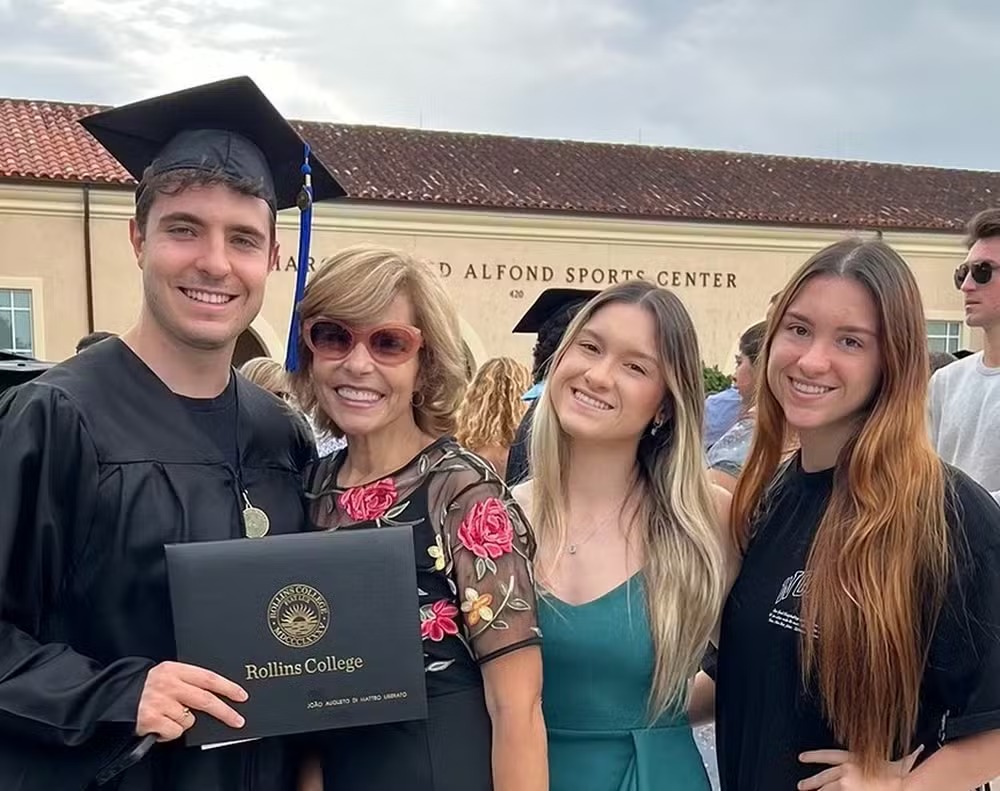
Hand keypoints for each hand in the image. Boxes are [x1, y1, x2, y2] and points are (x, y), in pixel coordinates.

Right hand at [136, 661, 248, 741]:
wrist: (116, 698)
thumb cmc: (147, 689)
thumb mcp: (167, 676)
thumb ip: (189, 682)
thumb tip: (217, 695)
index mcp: (174, 670)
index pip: (208, 678)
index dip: (228, 687)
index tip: (241, 696)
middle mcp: (167, 684)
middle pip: (205, 699)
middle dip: (225, 712)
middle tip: (237, 720)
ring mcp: (159, 702)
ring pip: (189, 720)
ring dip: (183, 722)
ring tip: (168, 716)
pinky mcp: (150, 719)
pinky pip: (174, 732)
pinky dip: (170, 733)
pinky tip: (159, 725)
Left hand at [798, 746, 922, 790]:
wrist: (905, 785)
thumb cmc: (902, 773)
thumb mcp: (892, 760)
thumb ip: (891, 759)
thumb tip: (913, 750)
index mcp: (854, 758)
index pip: (827, 755)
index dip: (813, 756)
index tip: (802, 757)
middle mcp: (847, 770)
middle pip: (824, 776)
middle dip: (811, 781)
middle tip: (801, 785)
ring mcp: (848, 785)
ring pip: (828, 789)